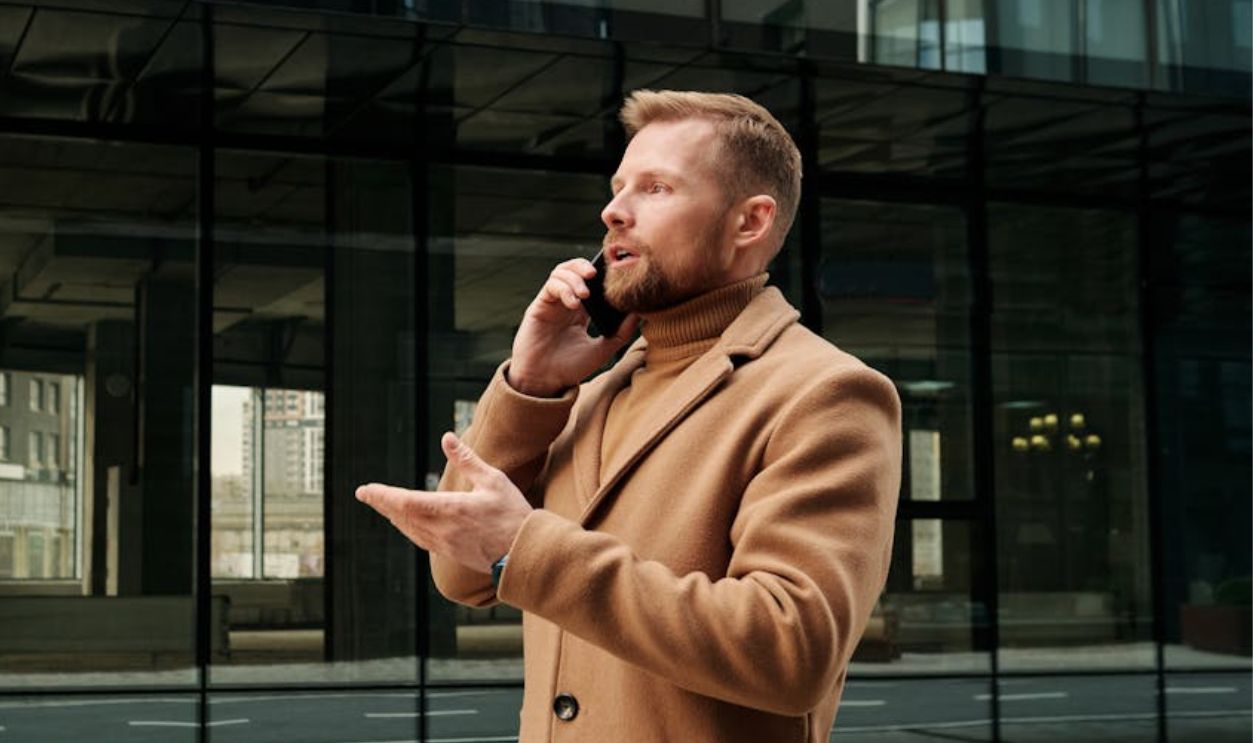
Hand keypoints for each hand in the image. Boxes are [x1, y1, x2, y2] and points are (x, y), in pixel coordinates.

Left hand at [355, 432, 532, 573]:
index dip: (382, 496)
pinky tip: (408, 523)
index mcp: (451, 509)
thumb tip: (446, 438)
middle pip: (401, 516)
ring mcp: (445, 545)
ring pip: (409, 529)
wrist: (526, 553)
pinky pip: (421, 539)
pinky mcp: (451, 553)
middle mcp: (442, 530)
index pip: (405, 502)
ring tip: (384, 506)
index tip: (364, 490)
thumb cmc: (513, 513)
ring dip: (394, 516)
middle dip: (382, 504)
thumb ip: (467, 460)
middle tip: (366, 494)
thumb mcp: (493, 480)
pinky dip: (408, 528)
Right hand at [508, 258, 638, 396]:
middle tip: (597, 274)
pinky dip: (564, 289)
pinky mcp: (539, 306)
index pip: (592, 283)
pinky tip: (573, 303)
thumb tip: (640, 313)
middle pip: (575, 269)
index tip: (615, 276)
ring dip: (575, 277)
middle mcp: (566, 303)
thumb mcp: (602, 351)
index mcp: (582, 312)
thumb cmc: (570, 368)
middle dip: (585, 266)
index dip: (602, 275)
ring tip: (585, 294)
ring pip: (561, 272)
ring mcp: (552, 303)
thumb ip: (621, 334)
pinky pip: (551, 286)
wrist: (544, 382)